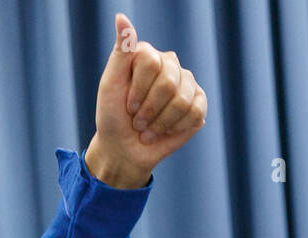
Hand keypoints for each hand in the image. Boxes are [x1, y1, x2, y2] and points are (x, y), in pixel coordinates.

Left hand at [84, 12, 207, 188]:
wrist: (123, 149)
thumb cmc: (112, 117)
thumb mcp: (109, 85)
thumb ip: (120, 52)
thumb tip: (120, 17)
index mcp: (148, 55)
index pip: (152, 63)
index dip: (138, 90)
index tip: (126, 105)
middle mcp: (170, 65)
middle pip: (169, 83)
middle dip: (148, 110)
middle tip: (137, 120)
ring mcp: (187, 83)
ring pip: (182, 100)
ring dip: (160, 123)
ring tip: (147, 129)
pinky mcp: (198, 104)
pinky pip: (194, 112)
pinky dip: (175, 128)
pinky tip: (164, 131)